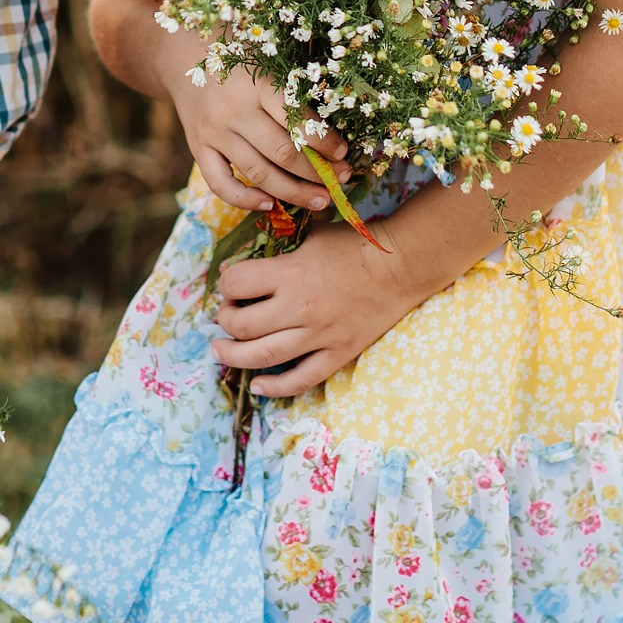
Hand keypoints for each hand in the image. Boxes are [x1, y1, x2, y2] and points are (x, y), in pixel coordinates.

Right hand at [166, 62, 350, 213]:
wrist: (182, 55)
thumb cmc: (239, 56)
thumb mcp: (268, 59)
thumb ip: (294, 88)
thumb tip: (334, 128)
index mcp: (257, 83)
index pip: (296, 120)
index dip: (324, 141)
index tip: (344, 153)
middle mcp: (233, 110)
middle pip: (282, 153)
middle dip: (318, 172)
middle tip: (341, 180)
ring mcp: (213, 132)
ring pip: (258, 173)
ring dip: (294, 192)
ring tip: (321, 200)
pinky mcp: (198, 149)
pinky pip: (221, 185)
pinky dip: (246, 200)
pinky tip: (270, 204)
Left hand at [211, 218, 422, 396]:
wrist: (401, 266)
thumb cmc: (354, 245)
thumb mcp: (312, 235)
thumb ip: (278, 249)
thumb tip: (239, 267)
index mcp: (292, 273)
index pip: (237, 283)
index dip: (225, 284)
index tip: (229, 284)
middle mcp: (300, 307)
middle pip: (242, 324)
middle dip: (225, 320)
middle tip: (226, 316)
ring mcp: (319, 335)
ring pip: (263, 357)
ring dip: (234, 356)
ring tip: (222, 351)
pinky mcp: (337, 354)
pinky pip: (301, 379)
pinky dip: (275, 388)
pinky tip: (257, 386)